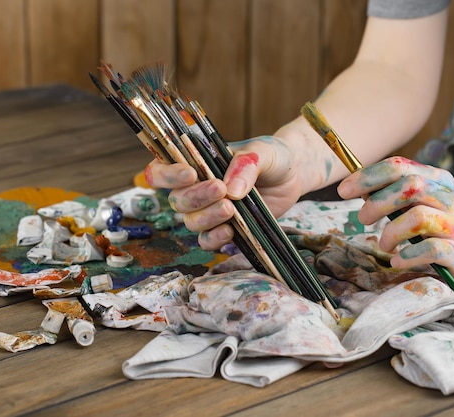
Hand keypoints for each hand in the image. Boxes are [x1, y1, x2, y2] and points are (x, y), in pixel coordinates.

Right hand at [144, 136, 303, 249]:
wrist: (292, 175)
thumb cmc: (271, 156)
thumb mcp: (262, 152)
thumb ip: (245, 165)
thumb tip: (231, 190)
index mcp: (195, 162)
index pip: (161, 170)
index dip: (167, 175)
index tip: (190, 174)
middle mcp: (196, 188)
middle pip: (176, 200)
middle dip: (196, 197)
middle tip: (221, 190)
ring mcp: (209, 210)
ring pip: (190, 221)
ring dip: (207, 217)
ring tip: (231, 208)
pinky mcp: (224, 229)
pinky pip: (206, 241)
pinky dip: (215, 239)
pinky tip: (230, 231)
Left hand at [337, 156, 453, 281]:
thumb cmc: (446, 226)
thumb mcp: (427, 202)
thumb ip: (399, 194)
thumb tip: (358, 190)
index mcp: (438, 181)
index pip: (399, 167)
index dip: (368, 177)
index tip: (344, 191)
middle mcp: (450, 198)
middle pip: (409, 187)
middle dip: (377, 203)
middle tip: (363, 219)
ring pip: (417, 217)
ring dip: (391, 232)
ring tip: (384, 244)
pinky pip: (431, 249)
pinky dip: (407, 255)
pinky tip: (397, 260)